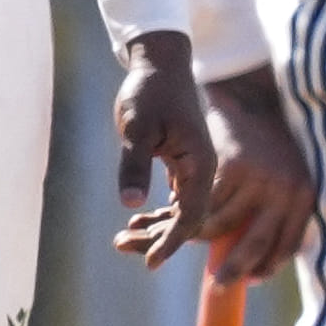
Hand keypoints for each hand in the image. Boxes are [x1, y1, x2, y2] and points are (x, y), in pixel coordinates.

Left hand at [111, 29, 218, 266]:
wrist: (159, 63)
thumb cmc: (149, 92)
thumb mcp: (136, 128)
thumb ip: (134, 166)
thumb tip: (131, 205)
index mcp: (201, 162)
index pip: (192, 214)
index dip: (172, 242)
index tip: (150, 262)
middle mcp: (204, 168)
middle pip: (189, 218)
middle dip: (159, 239)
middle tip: (121, 247)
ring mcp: (195, 166)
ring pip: (182, 210)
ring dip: (157, 228)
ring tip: (122, 239)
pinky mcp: (183, 162)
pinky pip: (177, 198)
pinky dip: (159, 213)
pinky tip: (136, 220)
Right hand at [198, 71, 319, 284]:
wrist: (255, 97)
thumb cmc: (271, 144)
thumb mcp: (289, 176)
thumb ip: (280, 211)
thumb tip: (264, 261)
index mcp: (303, 195)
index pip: (288, 244)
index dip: (268, 267)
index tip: (250, 281)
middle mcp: (284, 190)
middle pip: (255, 243)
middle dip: (234, 269)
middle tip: (218, 285)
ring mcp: (257, 179)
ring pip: (221, 224)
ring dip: (197, 239)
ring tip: (186, 243)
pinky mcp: (230, 167)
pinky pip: (205, 203)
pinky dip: (187, 212)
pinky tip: (174, 214)